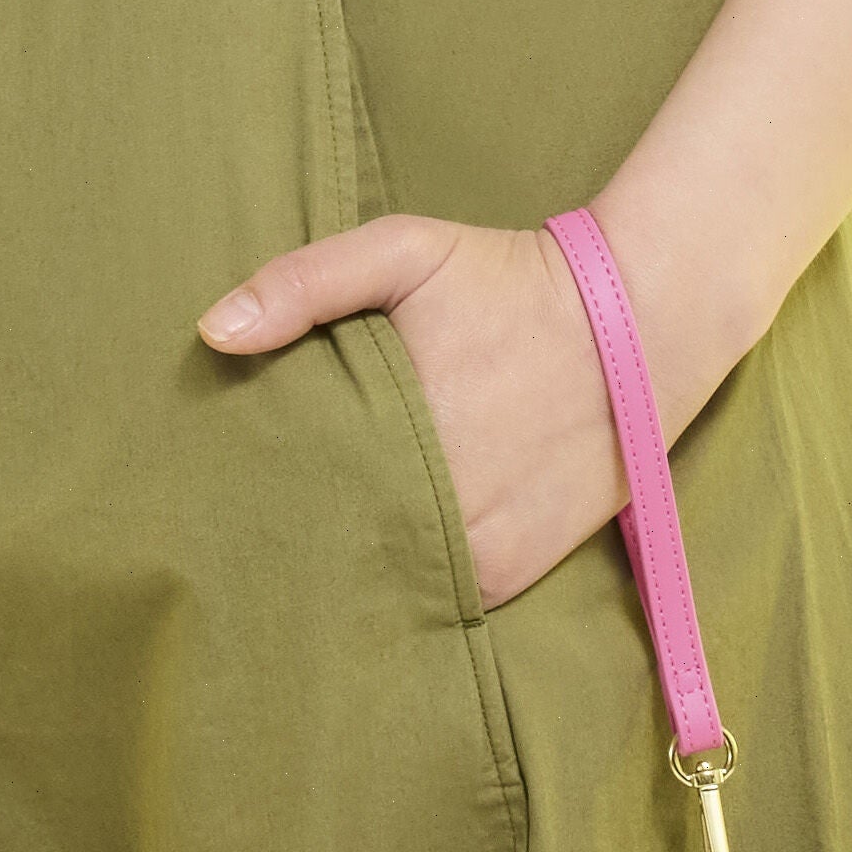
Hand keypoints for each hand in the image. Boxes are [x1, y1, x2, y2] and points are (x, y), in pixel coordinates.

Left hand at [195, 212, 635, 608]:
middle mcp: (435, 511)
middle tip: (245, 523)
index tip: (215, 488)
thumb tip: (212, 333)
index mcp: (395, 435)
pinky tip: (368, 563)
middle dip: (288, 535)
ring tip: (296, 551)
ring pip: (378, 583)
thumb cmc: (510, 282)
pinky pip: (433, 599)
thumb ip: (306, 284)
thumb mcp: (407, 252)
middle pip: (327, 546)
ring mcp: (475, 554)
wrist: (640, 325)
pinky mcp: (507, 576)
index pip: (289, 492)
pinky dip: (402, 586)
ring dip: (343, 567)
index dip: (252, 492)